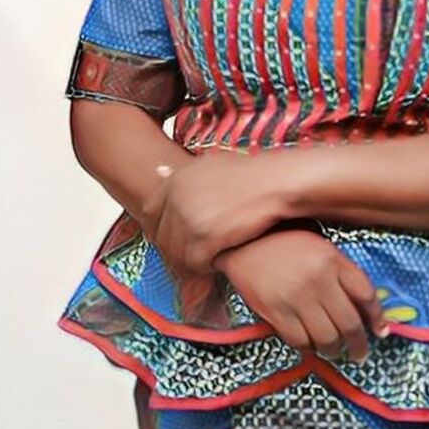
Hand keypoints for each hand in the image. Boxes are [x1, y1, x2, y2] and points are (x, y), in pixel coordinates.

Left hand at [139, 149, 285, 274]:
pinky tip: (220, 260)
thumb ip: (185, 175)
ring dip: (191, 259)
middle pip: (161, 235)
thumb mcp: (213, 162)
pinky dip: (207, 265)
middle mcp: (177, 198)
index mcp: (176, 179)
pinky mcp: (205, 238)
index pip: (150, 211)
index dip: (161, 227)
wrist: (279, 183)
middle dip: (175, 248)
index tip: (174, 236)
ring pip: (177, 252)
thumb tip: (159, 172)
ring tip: (210, 258)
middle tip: (194, 253)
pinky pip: (195, 262)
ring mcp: (189, 218)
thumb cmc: (254, 174)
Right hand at [213, 229, 389, 363]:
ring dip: (334, 351)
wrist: (242, 243)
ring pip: (327, 337)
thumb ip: (341, 273)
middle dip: (358, 345)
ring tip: (335, 352)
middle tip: (360, 354)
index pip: (366, 294)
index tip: (380, 331)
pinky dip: (309, 349)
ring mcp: (297, 297)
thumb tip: (362, 309)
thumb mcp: (320, 248)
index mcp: (333, 260)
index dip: (376, 318)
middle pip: (349, 323)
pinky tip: (312, 347)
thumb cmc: (285, 244)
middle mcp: (319, 279)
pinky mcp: (276, 312)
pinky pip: (300, 341)